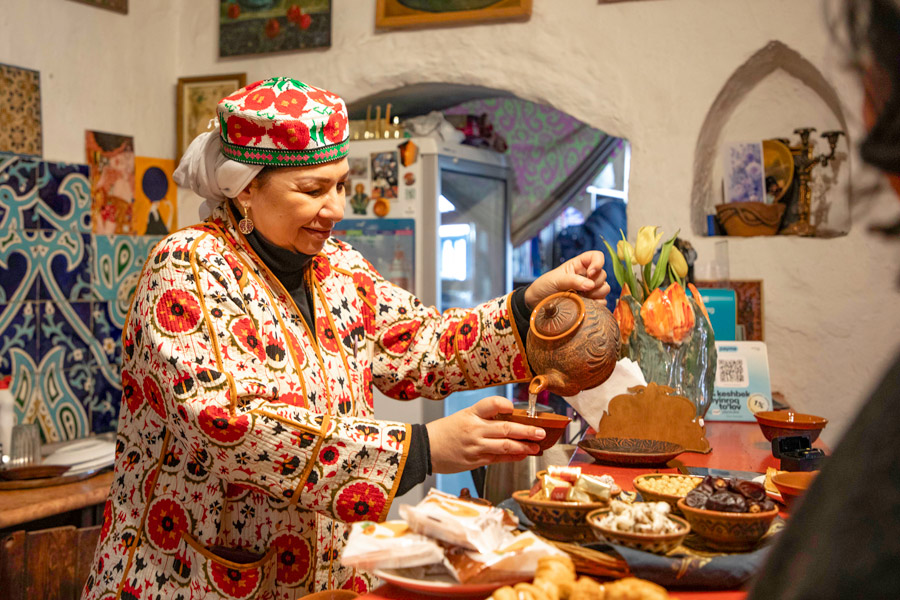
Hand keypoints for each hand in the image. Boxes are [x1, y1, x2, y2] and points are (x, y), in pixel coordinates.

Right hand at [426, 397, 544, 473]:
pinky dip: (512, 457)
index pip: (491, 404)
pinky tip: (522, 455)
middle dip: (527, 430)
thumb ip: (484, 418)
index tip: (514, 407)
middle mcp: (474, 429)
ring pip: (505, 446)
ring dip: (524, 446)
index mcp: (470, 414)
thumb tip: (510, 418)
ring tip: (536, 447)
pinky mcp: (475, 460)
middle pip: (506, 428)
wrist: (425, 449)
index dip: (504, 404)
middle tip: (541, 432)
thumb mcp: (462, 416)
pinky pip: (498, 458)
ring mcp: (476, 446)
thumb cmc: (445, 432)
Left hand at [524, 250, 610, 308]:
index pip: (597, 256)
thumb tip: (591, 285)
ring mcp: (590, 289)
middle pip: (603, 275)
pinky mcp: (590, 302)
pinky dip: (597, 305)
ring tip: (581, 297)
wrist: (537, 303)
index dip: (598, 263)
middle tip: (581, 289)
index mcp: (579, 265)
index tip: (590, 274)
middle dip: (595, 282)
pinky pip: (603, 302)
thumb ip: (573, 280)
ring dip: (596, 294)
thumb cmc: (544, 286)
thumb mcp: (556, 280)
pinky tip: (585, 305)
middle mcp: (587, 276)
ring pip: (605, 288)